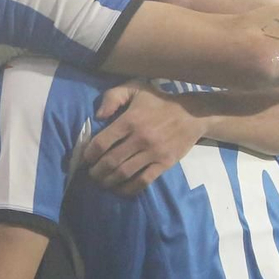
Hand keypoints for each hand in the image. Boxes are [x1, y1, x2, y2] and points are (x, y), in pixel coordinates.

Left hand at [84, 84, 202, 195]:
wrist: (192, 113)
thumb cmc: (159, 101)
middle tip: (92, 174)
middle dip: (96, 171)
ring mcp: (153, 153)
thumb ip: (113, 97)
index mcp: (130, 120)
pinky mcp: (164, 164)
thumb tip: (98, 116)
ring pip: (124, 173)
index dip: (89, 154)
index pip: (102, 142)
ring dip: (109, 181)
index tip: (86, 159)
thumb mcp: (135, 88)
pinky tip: (120, 190)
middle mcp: (140, 138)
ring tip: (102, 182)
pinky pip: (143, 181)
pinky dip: (128, 189)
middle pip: (111, 161)